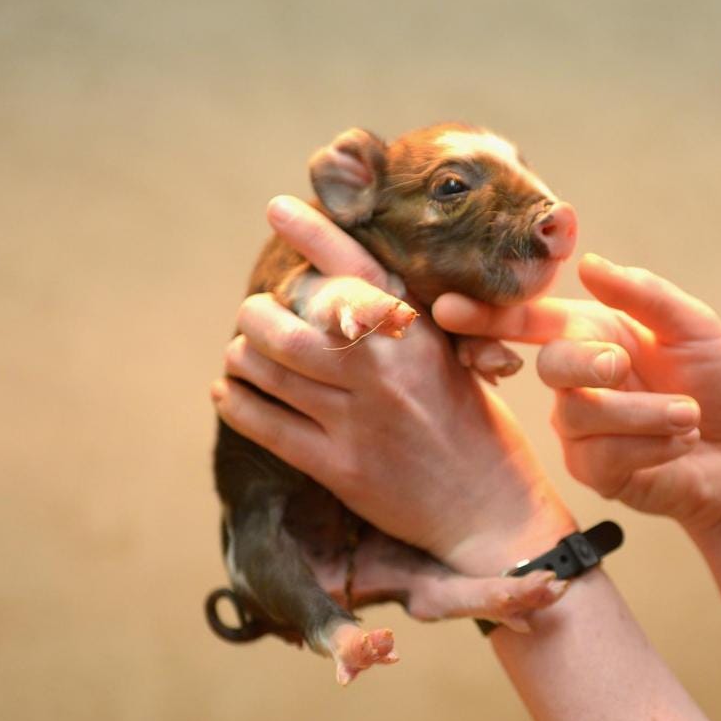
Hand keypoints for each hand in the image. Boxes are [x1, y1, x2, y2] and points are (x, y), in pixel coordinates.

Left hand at [211, 196, 574, 573]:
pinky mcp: (339, 467)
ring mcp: (358, 421)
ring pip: (270, 370)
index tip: (278, 208)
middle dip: (258, 313)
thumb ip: (406, 331)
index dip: (312, 234)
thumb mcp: (455, 364)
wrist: (492, 512)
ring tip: (242, 353)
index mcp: (418, 338)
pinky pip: (267, 426)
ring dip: (243, 356)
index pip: (356, 271)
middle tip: (254, 312)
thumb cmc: (479, 433)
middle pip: (290, 324)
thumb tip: (348, 290)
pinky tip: (228, 393)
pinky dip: (237, 404)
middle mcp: (384, 372)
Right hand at [434, 254, 720, 544]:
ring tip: (691, 417)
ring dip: (642, 414)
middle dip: (587, 362)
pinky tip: (680, 444)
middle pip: (551, 364)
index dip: (488, 316)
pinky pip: (599, 455)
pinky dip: (649, 446)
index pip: (531, 321)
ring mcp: (581, 428)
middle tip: (624, 365)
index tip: (447, 308)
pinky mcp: (594, 471)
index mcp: (595, 333)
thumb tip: (588, 262)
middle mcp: (579, 379)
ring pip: (579, 414)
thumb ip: (642, 293)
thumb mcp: (693, 327)